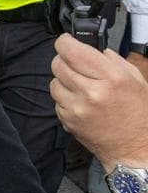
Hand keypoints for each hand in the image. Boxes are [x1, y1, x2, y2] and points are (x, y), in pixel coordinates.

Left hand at [51, 34, 147, 166]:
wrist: (135, 149)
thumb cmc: (138, 114)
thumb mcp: (135, 80)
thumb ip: (112, 60)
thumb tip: (93, 48)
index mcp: (110, 77)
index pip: (71, 50)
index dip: (65, 43)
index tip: (67, 42)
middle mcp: (91, 91)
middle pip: (57, 64)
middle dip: (65, 62)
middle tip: (77, 68)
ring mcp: (77, 108)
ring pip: (53, 82)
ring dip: (64, 82)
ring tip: (82, 89)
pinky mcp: (67, 120)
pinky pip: (56, 101)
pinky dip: (65, 100)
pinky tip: (82, 104)